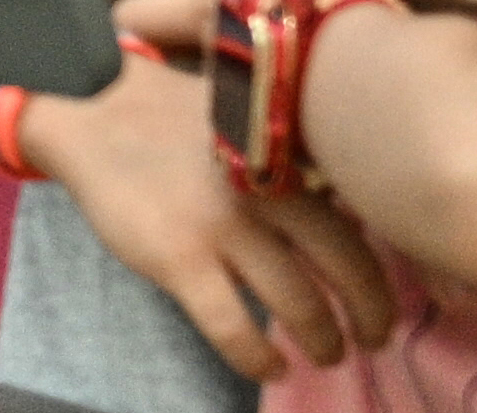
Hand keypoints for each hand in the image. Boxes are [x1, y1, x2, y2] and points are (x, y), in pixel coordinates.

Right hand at [20, 46, 413, 377]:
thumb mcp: (245, 122)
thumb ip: (293, 164)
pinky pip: (233, 327)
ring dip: (322, 340)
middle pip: (345, 269)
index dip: (383, 275)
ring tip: (325, 354)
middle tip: (371, 340)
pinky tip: (270, 366)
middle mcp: (265, 191)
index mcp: (285, 158)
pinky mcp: (178, 257)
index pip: (358, 225)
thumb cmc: (173, 119)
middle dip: (368, 316)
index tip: (386, 301)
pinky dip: (259, 358)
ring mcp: (221, 226)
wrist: (90, 111)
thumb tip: (347, 219)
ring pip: (298, 304)